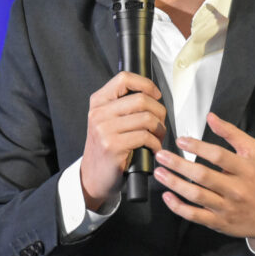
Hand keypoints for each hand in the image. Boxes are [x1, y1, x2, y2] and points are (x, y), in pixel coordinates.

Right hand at [80, 71, 166, 210]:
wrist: (93, 177)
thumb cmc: (106, 148)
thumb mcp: (107, 120)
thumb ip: (123, 105)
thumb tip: (152, 94)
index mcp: (98, 102)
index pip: (124, 78)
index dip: (146, 84)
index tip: (156, 94)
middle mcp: (99, 113)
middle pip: (141, 99)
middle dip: (159, 112)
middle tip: (160, 123)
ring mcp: (104, 130)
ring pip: (146, 118)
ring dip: (159, 129)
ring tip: (158, 137)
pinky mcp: (112, 146)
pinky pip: (145, 137)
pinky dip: (155, 144)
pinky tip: (153, 149)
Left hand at [154, 112, 254, 251]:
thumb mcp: (253, 151)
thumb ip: (232, 133)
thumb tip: (211, 117)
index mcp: (246, 169)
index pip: (218, 156)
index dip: (197, 146)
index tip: (181, 140)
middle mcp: (236, 189)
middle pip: (203, 176)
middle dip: (179, 164)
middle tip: (162, 155)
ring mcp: (226, 207)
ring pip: (196, 195)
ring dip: (174, 183)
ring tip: (159, 172)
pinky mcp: (218, 222)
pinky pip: (195, 215)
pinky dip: (178, 207)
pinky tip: (167, 196)